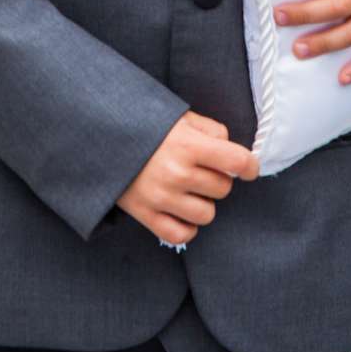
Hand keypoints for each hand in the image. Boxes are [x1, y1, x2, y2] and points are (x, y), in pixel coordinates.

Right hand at [116, 110, 258, 246]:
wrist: (100, 138)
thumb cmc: (145, 126)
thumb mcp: (179, 117)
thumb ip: (211, 130)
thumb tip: (233, 152)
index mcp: (187, 144)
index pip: (237, 161)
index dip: (249, 166)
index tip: (248, 168)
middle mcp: (176, 173)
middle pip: (223, 189)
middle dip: (217, 179)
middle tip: (200, 170)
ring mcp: (161, 197)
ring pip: (207, 214)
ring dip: (202, 203)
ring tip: (188, 190)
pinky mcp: (145, 215)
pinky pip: (182, 234)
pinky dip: (186, 226)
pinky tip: (179, 210)